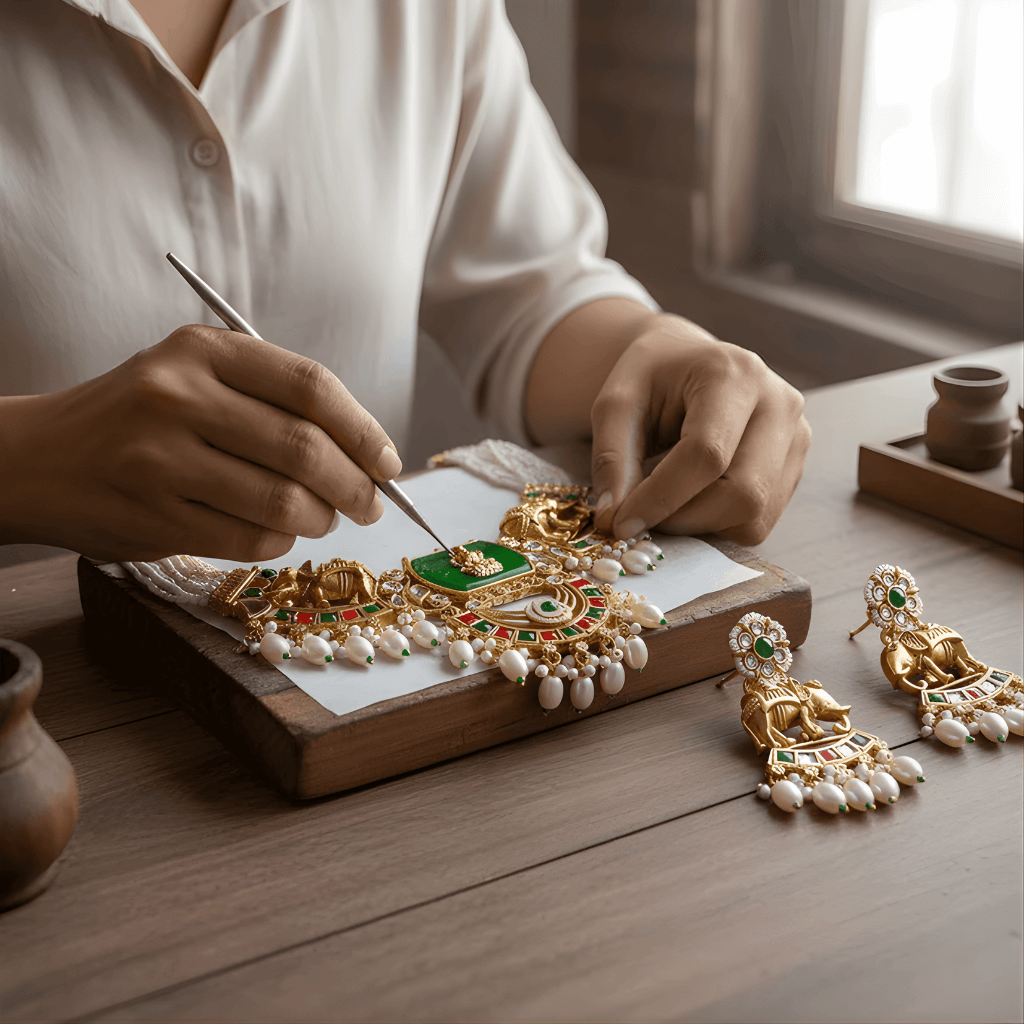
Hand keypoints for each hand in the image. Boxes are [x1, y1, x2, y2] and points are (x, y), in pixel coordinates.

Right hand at [0, 325, 401, 561]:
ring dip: (321, 519)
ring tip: (324, 518)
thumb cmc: (137, 417)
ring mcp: (160, 459)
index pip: (311, 386)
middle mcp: (179, 397)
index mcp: (202, 350)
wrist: (36, 458)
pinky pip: (249, 539)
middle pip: (305, 449)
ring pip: (282, 502)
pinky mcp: (151, 516)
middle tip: (370, 504)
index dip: (364, 430)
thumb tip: (365, 451)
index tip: (389, 462)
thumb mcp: (194, 376)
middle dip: (356, 486)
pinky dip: (280, 541)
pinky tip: (278, 533)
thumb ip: (271, 400)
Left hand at [588, 313, 809, 544]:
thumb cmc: (651, 381)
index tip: (622, 523)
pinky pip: (759, 521)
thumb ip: (612, 459)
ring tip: (665, 506)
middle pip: (742, 493)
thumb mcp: (616, 404)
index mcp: (733, 375)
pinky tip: (692, 501)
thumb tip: (616, 519)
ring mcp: (796, 437)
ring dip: (699, 526)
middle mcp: (779, 404)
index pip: (706, 454)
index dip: (662, 498)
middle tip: (642, 520)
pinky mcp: (795, 466)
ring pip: (753, 515)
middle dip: (683, 519)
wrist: (689, 364)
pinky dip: (717, 526)